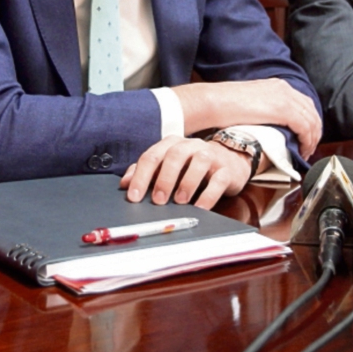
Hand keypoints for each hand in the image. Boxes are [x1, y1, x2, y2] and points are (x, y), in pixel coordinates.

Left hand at [119, 137, 251, 209]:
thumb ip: (145, 173)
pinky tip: (200, 207)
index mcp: (171, 144)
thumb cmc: (191, 167)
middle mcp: (190, 146)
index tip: (134, 197)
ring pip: (199, 161)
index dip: (141, 177)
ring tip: (179, 201)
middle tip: (158, 200)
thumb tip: (124, 184)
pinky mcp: (226, 170)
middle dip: (164, 178)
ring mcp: (210, 155)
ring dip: (187, 182)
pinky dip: (209, 195)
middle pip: (174, 155)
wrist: (228, 162)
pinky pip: (219, 179)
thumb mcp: (166, 168)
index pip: (151, 156)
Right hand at [171, 79, 321, 157]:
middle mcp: (284, 88)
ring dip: (312, 139)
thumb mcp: (251, 101)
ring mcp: (285, 98)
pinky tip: (302, 151)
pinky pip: (305, 127)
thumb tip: (269, 122)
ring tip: (306, 153)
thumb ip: (264, 107)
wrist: (215, 102)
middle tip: (310, 147)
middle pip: (311, 111)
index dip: (309, 121)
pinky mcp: (283, 110)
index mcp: (277, 85)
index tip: (307, 136)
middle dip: (314, 131)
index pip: (304, 102)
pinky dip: (307, 141)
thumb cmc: (224, 104)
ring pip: (311, 121)